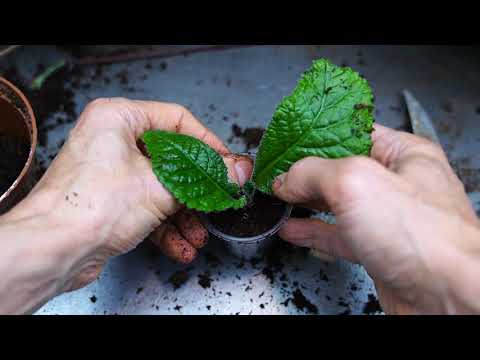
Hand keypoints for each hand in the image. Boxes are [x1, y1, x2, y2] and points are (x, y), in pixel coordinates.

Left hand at [9, 98, 251, 291]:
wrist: (52, 250)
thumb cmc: (92, 206)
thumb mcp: (162, 188)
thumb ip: (205, 177)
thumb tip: (239, 170)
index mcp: (118, 118)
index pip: (177, 120)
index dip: (207, 143)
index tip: (227, 163)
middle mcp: (111, 140)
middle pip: (170, 158)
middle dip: (196, 188)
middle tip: (218, 199)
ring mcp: (108, 171)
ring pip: (159, 186)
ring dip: (182, 214)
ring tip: (199, 235)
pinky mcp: (107, 199)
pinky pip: (144, 206)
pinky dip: (163, 226)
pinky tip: (181, 246)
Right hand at [273, 124, 479, 314]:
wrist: (447, 297)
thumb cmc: (425, 237)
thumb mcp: (355, 183)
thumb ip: (312, 172)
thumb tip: (287, 178)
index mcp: (403, 154)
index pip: (352, 132)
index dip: (316, 136)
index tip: (288, 141)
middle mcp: (397, 184)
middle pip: (340, 170)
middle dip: (305, 172)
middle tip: (277, 172)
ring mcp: (387, 219)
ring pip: (337, 205)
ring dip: (304, 203)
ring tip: (278, 200)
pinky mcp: (377, 249)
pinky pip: (337, 235)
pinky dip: (312, 232)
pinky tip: (292, 230)